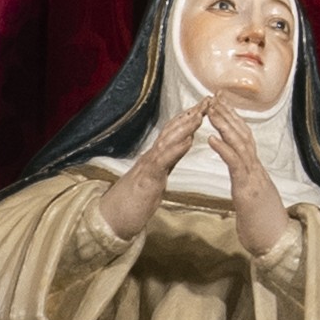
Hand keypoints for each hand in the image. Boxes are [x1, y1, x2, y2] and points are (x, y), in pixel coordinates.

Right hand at [98, 103, 206, 239]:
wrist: (112, 218)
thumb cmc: (133, 203)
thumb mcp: (155, 181)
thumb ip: (165, 165)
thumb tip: (177, 151)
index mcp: (155, 158)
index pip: (173, 133)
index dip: (188, 119)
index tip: (203, 106)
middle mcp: (151, 157)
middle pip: (172, 131)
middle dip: (190, 115)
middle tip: (206, 101)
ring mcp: (148, 166)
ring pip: (167, 141)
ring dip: (184, 127)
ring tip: (199, 115)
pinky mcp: (148, 180)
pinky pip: (163, 161)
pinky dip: (176, 149)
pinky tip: (188, 141)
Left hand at [206, 98, 290, 255]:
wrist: (278, 244)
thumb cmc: (265, 227)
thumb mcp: (253, 204)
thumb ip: (248, 191)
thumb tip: (243, 186)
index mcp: (255, 172)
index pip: (245, 140)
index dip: (233, 121)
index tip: (220, 105)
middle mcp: (257, 170)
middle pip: (243, 135)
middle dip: (228, 114)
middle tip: (213, 97)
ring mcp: (254, 179)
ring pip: (240, 145)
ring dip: (224, 125)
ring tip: (210, 110)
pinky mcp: (248, 190)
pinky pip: (235, 166)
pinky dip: (223, 149)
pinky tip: (211, 139)